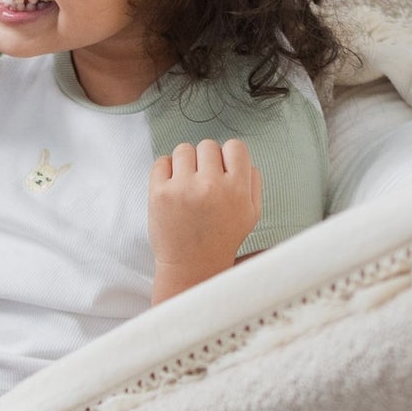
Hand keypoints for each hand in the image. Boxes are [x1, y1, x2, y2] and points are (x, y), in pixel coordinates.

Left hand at [148, 138, 262, 302]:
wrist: (191, 265)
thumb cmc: (222, 238)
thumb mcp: (251, 213)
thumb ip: (252, 181)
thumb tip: (241, 157)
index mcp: (237, 189)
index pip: (235, 146)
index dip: (228, 156)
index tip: (222, 169)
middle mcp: (210, 185)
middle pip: (208, 145)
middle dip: (206, 160)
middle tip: (203, 180)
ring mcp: (183, 188)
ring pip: (184, 149)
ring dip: (185, 162)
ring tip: (187, 183)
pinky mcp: (159, 193)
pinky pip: (161, 161)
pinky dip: (166, 170)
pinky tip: (172, 186)